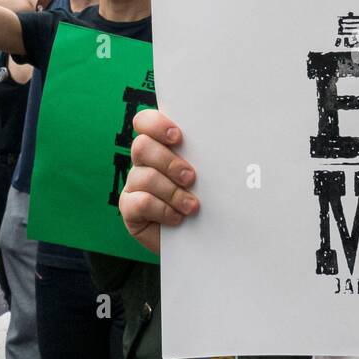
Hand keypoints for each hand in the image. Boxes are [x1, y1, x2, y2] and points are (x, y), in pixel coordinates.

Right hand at [119, 110, 198, 254]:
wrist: (200, 235)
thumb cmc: (207, 199)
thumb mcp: (210, 174)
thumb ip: (208, 154)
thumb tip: (229, 137)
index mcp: (161, 145)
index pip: (145, 122)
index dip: (156, 125)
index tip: (178, 137)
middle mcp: (144, 162)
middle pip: (142, 147)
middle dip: (169, 162)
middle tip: (191, 177)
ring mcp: (134, 184)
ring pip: (144, 176)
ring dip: (172, 192)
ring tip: (192, 205)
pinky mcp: (129, 208)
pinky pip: (140, 202)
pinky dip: (162, 210)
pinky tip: (177, 217)